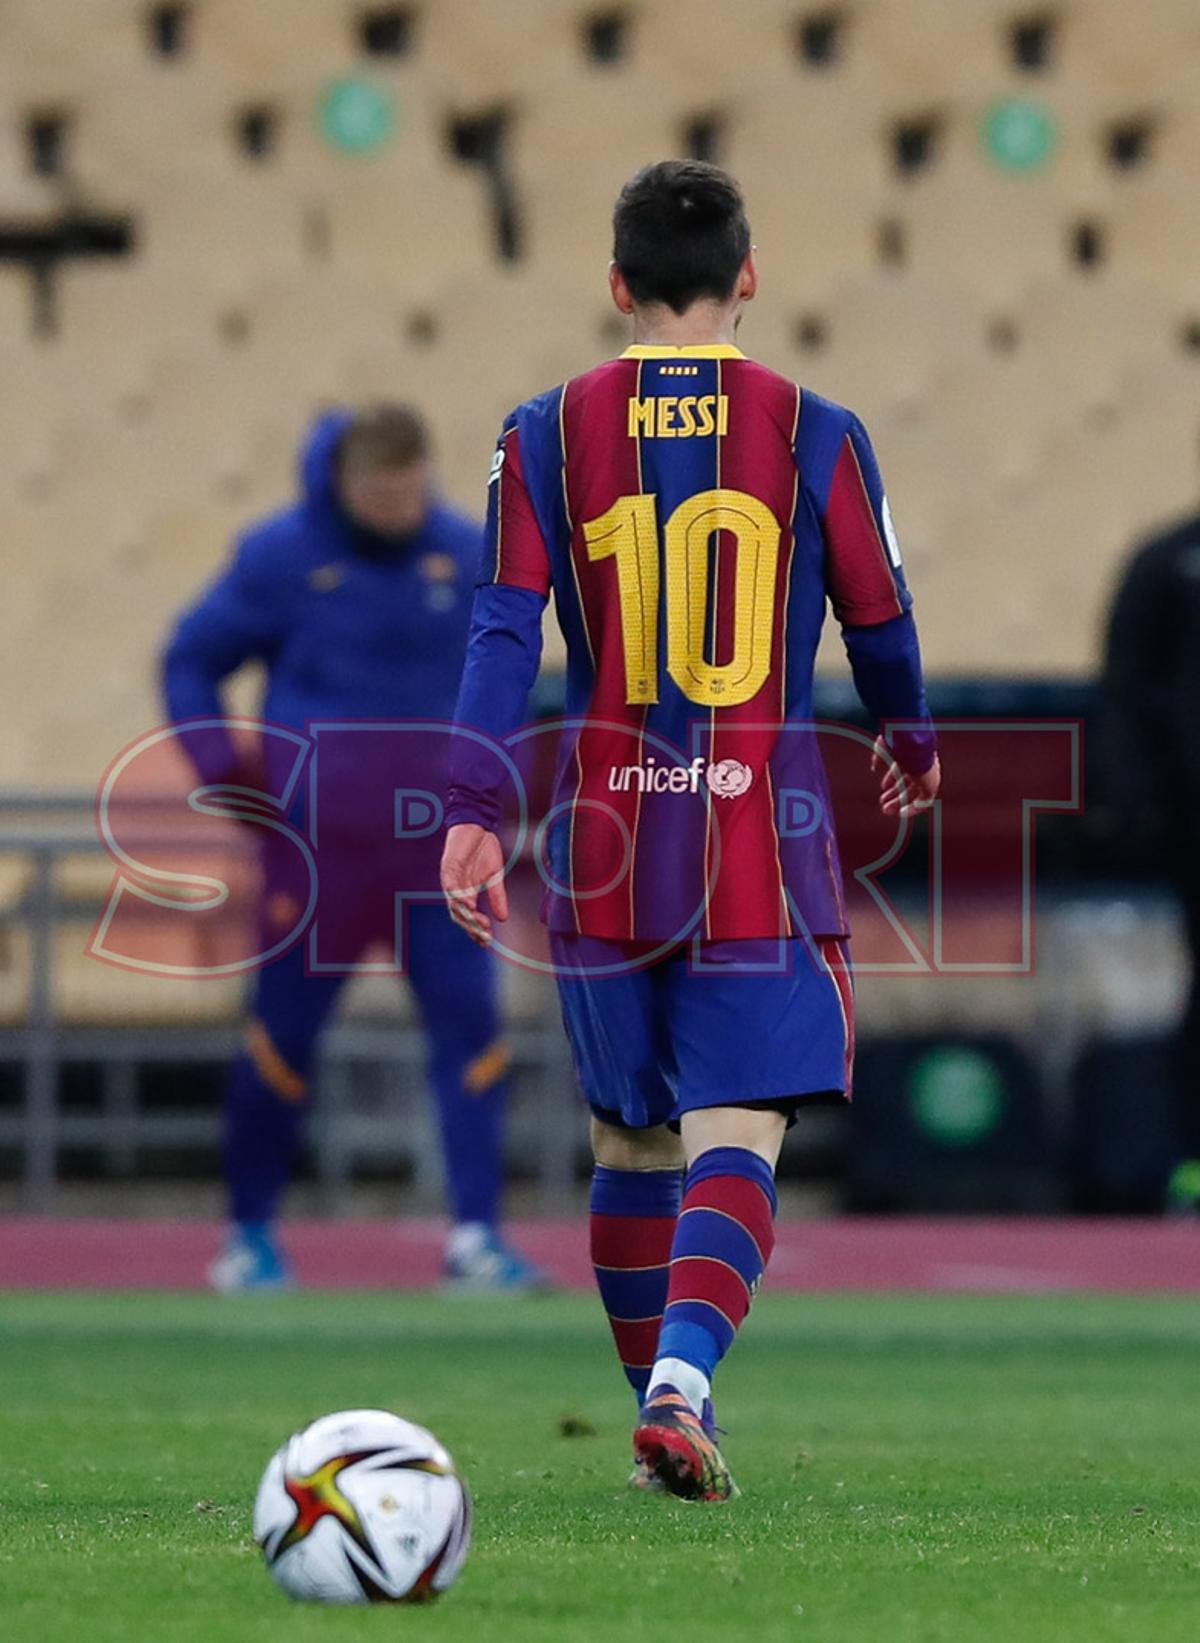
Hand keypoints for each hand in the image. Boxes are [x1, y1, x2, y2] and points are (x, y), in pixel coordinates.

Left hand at [440, 823, 507, 945]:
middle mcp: (456, 890)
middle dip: (471, 928)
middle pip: (459, 915)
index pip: (469, 917)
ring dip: (465, 916)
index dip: (476, 930)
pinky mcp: (448, 867)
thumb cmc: (484, 850)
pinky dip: (458, 896)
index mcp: (467, 893)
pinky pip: (450, 885)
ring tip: (477, 925)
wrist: (478, 825)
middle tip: (484, 937)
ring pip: (453, 904)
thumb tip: (503, 919)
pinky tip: (468, 904)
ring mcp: (450, 879)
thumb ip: (497, 897)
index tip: (488, 941)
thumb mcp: (495, 877)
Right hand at [872, 736, 940, 817]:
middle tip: (884, 804)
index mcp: (912, 754)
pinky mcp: (932, 785)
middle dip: (895, 795)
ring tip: (887, 811)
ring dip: (901, 803)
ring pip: (915, 794)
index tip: (883, 787)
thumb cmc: (897, 744)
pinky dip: (914, 808)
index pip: (903, 769)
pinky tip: (902, 813)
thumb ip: (879, 758)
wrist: (911, 745)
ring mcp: (928, 776)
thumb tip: (875, 767)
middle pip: (909, 784)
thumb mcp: (884, 749)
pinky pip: (924, 801)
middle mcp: (922, 765)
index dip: (892, 778)